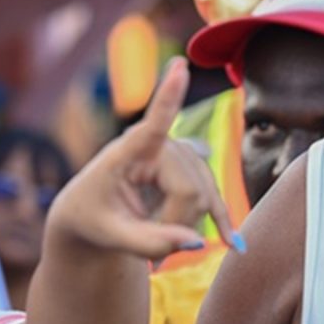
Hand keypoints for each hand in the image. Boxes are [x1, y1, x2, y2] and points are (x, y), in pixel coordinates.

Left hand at [47, 58, 236, 259]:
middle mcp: (158, 145)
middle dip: (174, 227)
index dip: (168, 97)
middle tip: (149, 257)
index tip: (179, 66)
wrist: (88, 214)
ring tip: (154, 248)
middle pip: (189, 190)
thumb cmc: (91, 217)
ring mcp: (180, 155)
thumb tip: (197, 244)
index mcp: (126, 151)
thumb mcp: (108, 236)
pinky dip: (220, 223)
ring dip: (183, 230)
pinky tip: (235, 242)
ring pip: (203, 198)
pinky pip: (213, 199)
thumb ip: (145, 243)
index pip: (151, 124)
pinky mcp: (192, 170)